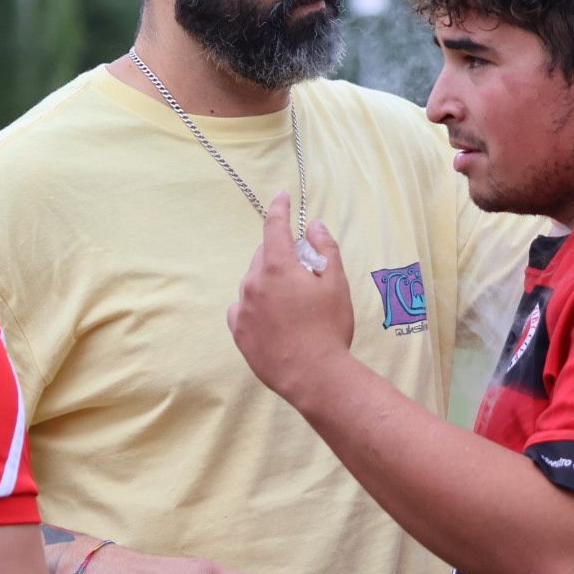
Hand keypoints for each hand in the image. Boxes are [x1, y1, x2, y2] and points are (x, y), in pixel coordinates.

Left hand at [228, 191, 356, 403]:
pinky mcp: (238, 331)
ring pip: (254, 282)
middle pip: (265, 256)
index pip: (275, 227)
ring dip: (269, 283)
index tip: (282, 196)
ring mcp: (242, 308)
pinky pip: (243, 307)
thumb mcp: (336, 284)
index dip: (280, 208)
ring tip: (293, 306)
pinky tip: (275, 321)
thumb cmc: (329, 328)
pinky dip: (256, 306)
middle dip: (282, 257)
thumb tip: (314, 227)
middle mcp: (253, 283)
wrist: (313, 376)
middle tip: (304, 274)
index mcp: (277, 267)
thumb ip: (325, 250)